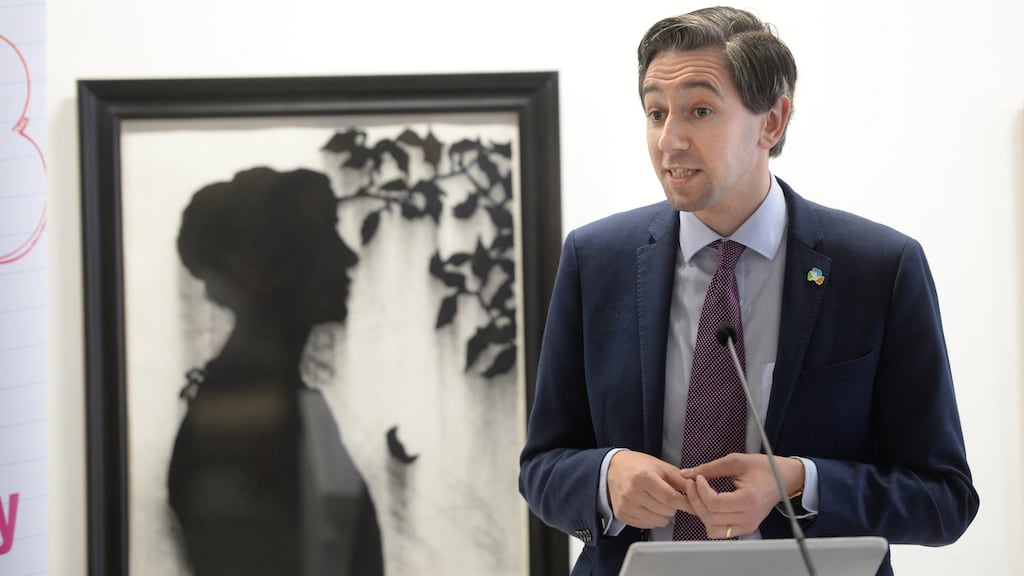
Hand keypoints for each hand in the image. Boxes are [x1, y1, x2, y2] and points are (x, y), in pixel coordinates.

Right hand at [607, 450, 690, 528]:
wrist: (612, 468)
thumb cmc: (638, 466)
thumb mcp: (660, 466)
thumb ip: (680, 479)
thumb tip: (698, 490)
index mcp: (643, 477)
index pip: (671, 498)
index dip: (686, 504)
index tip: (695, 506)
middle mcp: (632, 492)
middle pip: (666, 511)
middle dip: (673, 506)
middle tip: (668, 496)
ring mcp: (626, 505)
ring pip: (658, 521)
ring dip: (664, 514)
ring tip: (657, 501)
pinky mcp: (622, 514)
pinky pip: (647, 525)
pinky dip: (653, 518)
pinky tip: (648, 507)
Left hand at [679, 453, 804, 538]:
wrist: (784, 479)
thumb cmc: (765, 468)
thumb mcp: (736, 461)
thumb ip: (709, 468)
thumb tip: (687, 474)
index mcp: (748, 500)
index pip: (714, 503)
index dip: (700, 490)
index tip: (697, 478)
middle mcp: (749, 517)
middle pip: (709, 517)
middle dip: (695, 499)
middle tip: (693, 483)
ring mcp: (748, 525)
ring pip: (712, 528)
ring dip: (701, 512)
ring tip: (701, 495)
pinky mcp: (746, 528)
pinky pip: (720, 532)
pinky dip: (710, 520)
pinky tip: (710, 504)